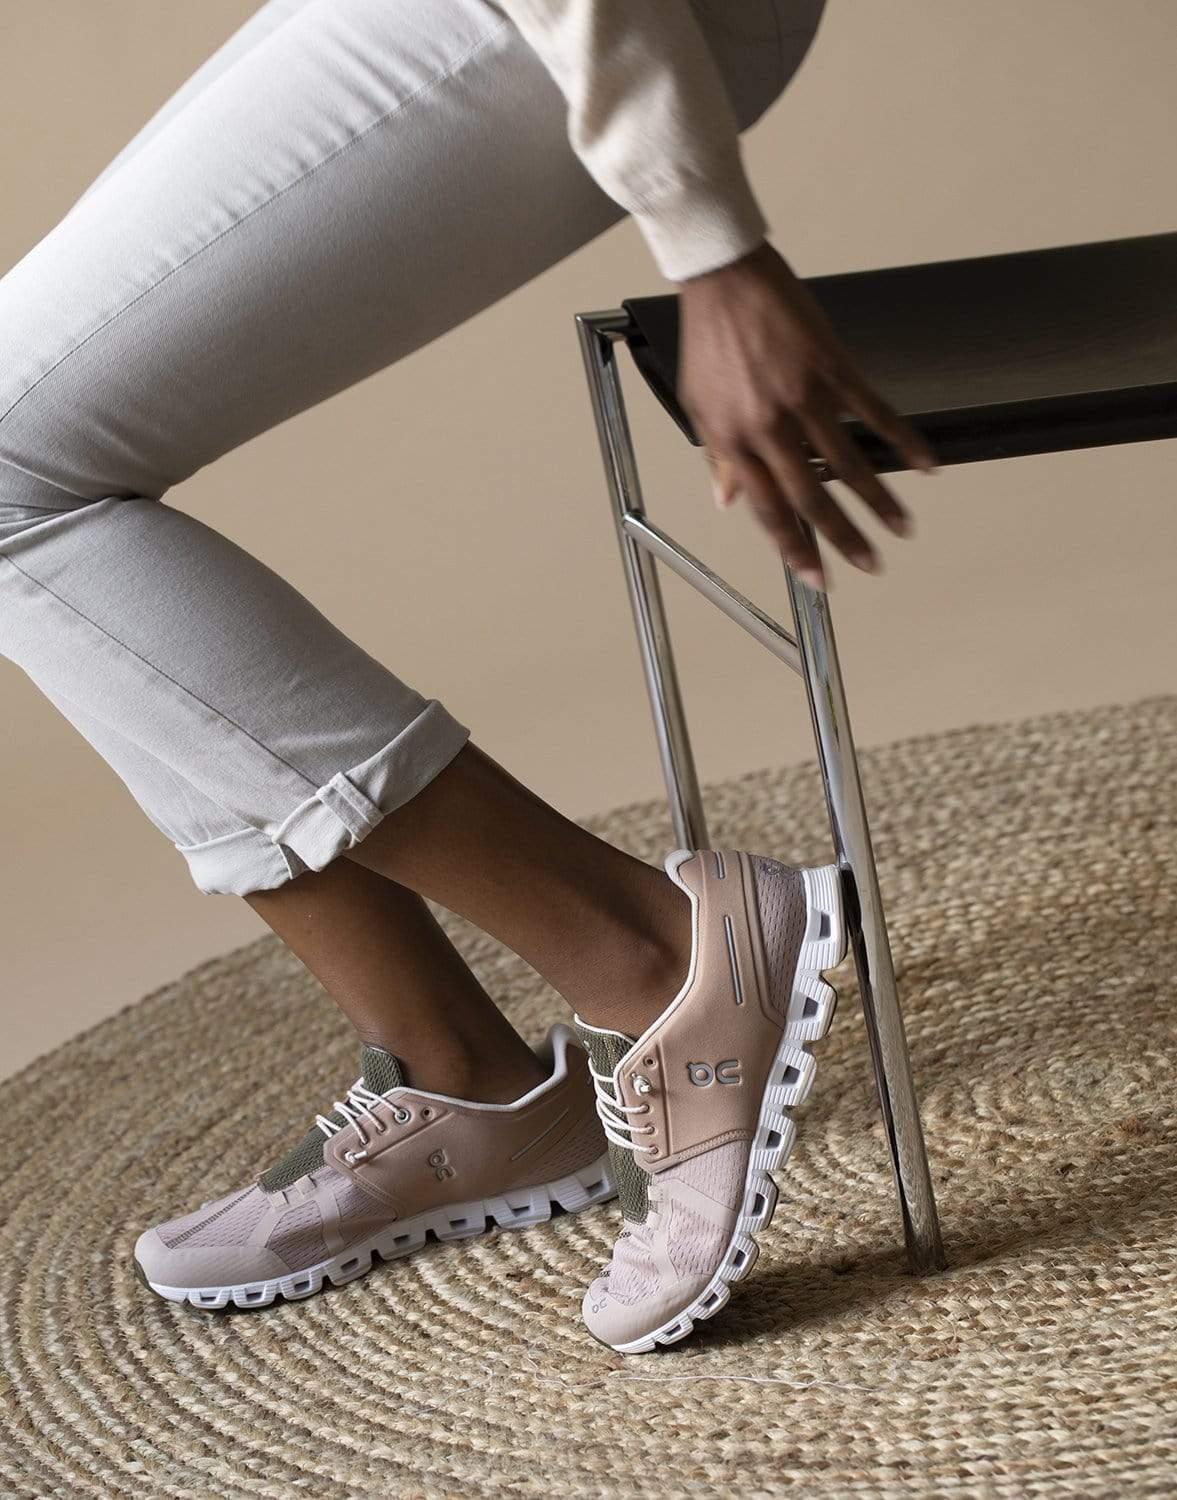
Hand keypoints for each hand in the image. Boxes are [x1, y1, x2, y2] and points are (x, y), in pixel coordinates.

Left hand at [676, 240, 937, 589]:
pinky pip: (874, 412)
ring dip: (879, 501)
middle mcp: (770, 426)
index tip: (815, 577)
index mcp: (735, 440)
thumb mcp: (699, 406)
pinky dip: (902, 440)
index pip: (769, 508)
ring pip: (848, 463)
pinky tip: (925, 464)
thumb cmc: (709, 342)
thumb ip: (717, 458)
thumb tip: (726, 502)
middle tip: (869, 565)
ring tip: (902, 529)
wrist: (724, 279)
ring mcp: (805, 396)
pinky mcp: (833, 367)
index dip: (793, 547)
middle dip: (843, 538)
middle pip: (812, 497)